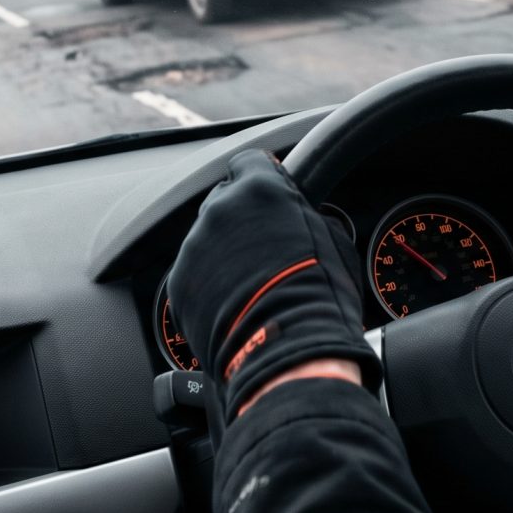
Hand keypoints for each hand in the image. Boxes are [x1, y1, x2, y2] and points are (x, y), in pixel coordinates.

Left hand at [165, 150, 379, 426]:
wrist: (288, 351)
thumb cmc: (321, 296)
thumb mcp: (333, 240)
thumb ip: (306, 216)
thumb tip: (304, 219)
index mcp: (258, 190)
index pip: (249, 161)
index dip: (261, 178)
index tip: (269, 194)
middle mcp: (218, 211)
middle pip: (222, 200)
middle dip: (240, 218)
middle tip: (265, 247)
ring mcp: (193, 249)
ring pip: (206, 242)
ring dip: (223, 255)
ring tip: (251, 285)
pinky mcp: (179, 287)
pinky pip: (192, 277)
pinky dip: (208, 287)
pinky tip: (234, 306)